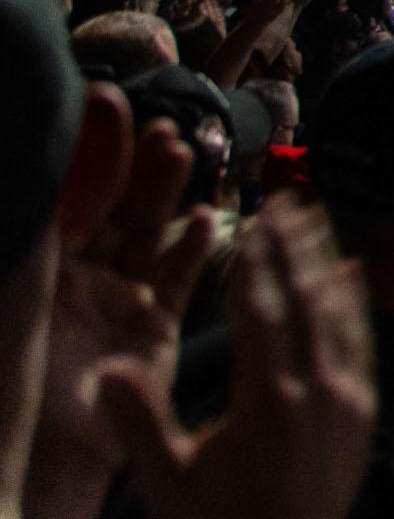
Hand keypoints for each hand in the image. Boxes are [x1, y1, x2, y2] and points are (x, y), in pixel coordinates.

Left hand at [32, 102, 215, 518]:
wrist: (44, 457)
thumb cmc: (20, 377)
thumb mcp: (26, 283)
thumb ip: (46, 221)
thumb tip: (47, 160)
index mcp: (37, 271)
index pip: (66, 196)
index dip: (89, 150)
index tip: (105, 102)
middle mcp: (76, 281)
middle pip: (112, 207)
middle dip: (134, 164)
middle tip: (158, 124)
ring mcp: (116, 302)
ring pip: (148, 232)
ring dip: (167, 191)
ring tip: (183, 151)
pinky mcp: (153, 329)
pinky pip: (178, 279)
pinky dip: (195, 247)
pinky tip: (207, 218)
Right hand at [98, 197, 374, 518]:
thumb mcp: (168, 480)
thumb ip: (139, 422)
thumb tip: (106, 368)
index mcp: (268, 400)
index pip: (263, 311)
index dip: (257, 261)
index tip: (252, 219)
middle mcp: (317, 390)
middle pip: (305, 299)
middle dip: (294, 245)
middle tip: (287, 197)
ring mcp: (347, 399)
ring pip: (338, 313)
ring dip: (325, 260)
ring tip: (315, 218)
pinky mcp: (362, 412)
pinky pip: (361, 343)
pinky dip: (353, 304)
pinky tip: (350, 274)